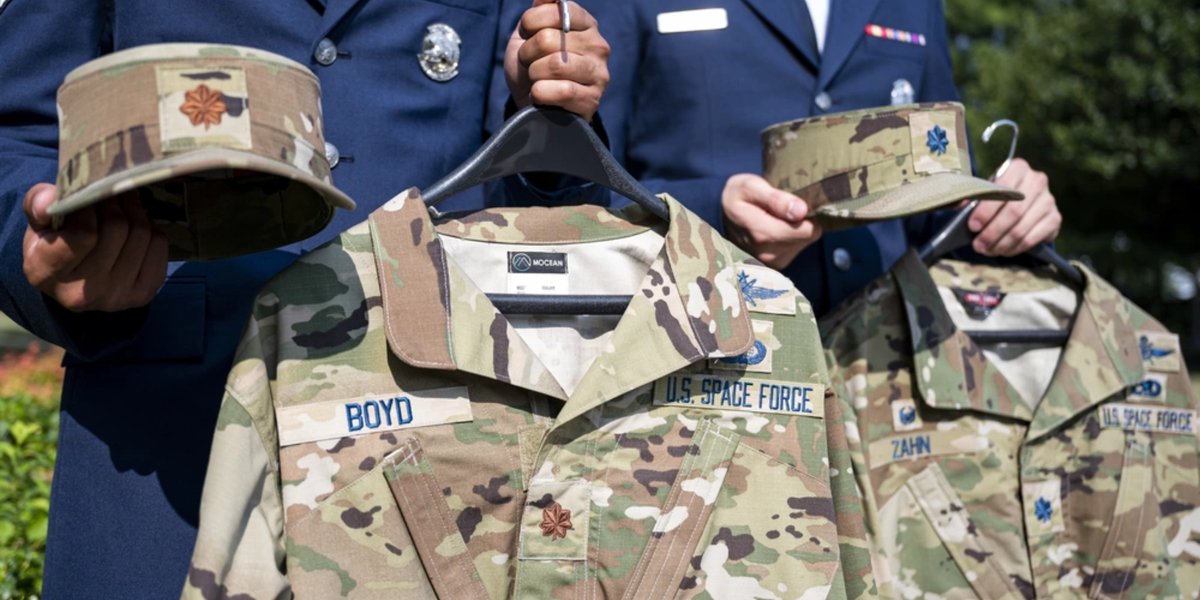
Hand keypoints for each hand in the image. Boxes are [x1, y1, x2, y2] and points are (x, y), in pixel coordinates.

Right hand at [22, 183, 167, 311]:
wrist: (74, 282)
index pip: (84, 234)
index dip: (89, 207)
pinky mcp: (144, 293)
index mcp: (47, 274)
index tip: (86, 196)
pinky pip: (159, 245)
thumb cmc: (53, 246)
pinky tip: (134, 228)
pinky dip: (150, 229)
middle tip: (109, 190)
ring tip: (122, 203)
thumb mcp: (37, 224)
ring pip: (141, 234)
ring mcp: (118, 297)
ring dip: (134, 211)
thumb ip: (37, 204)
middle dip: (114, 202)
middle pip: (117, 230)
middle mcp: (83, 293)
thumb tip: (51, 196)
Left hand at [505, 0, 610, 121]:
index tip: (528, 35)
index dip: (530, 23)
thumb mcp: (529, 33)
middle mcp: (598, 45)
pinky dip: (541, 93)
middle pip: (548, 39)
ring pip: (556, 64)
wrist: (533, 105)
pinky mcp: (593, 99)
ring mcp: (599, 73)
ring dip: (534, 74)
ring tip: (536, 79)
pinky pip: (563, 90)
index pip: (556, 10)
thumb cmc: (532, 66)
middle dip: (527, 53)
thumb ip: (540, 10)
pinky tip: (541, 96)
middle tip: (529, 63)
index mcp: (586, 24)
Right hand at [721, 174, 822, 269]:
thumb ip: (775, 199)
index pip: (808, 230)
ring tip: (778, 217)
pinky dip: (792, 237)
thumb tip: (801, 211)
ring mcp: (771, 262)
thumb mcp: (750, 187)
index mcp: (763, 234)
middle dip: (802, 221)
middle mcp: (768, 253)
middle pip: (807, 237)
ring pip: (804, 242)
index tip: (795, 202)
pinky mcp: (775, 264)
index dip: (807, 213)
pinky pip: (797, 248)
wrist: (718, 215)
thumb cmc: (736, 196)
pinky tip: (777, 227)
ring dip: (796, 229)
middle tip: (784, 208)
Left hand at [968, 158, 1061, 255]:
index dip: (986, 210)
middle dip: (992, 232)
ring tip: (987, 250)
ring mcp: (1048, 200)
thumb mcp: (981, 191)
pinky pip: (1033, 239)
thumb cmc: (995, 197)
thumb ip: (969, 196)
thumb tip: (957, 204)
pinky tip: (1003, 251)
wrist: (1019, 205)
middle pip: (1014, 212)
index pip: (1003, 189)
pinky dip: (1015, 248)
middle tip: (978, 245)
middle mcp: (1037, 180)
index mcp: (1018, 168)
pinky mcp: (1055, 219)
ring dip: (1001, 244)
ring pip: (1022, 228)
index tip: (973, 226)